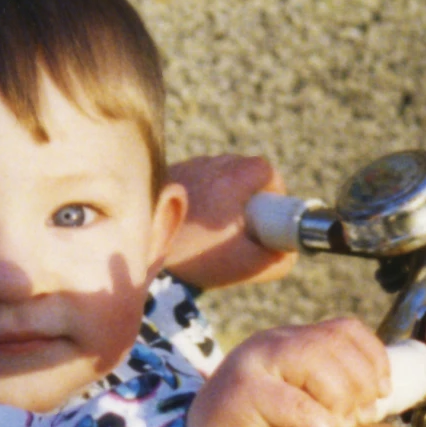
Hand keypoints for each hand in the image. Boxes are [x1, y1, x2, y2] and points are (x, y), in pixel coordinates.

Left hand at [161, 154, 298, 290]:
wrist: (137, 245)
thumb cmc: (193, 252)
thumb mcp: (244, 264)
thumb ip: (277, 260)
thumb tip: (288, 254)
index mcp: (236, 175)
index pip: (270, 177)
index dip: (274, 202)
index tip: (265, 224)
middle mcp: (213, 162)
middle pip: (245, 176)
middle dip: (248, 204)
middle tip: (240, 233)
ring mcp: (189, 166)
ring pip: (220, 181)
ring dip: (222, 204)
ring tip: (210, 234)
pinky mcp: (168, 175)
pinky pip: (196, 186)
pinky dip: (199, 205)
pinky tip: (188, 230)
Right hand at [183, 318, 412, 426]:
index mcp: (291, 344)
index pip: (343, 328)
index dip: (373, 356)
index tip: (383, 393)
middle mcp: (273, 344)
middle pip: (335, 343)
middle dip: (362, 384)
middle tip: (362, 419)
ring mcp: (257, 364)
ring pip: (319, 364)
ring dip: (342, 403)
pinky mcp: (246, 393)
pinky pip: (300, 406)